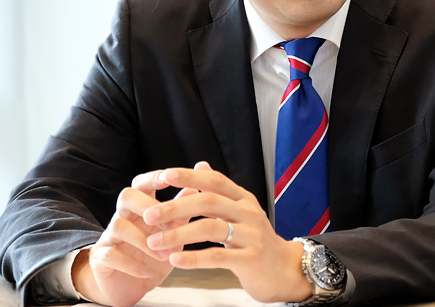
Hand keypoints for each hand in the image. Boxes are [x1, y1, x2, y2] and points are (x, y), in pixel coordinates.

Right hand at [72, 169, 197, 306]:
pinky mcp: (101, 258)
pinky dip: (130, 263)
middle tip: (168, 225)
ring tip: (163, 255)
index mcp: (141, 206)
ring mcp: (110, 236)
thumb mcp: (172, 232)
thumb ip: (181, 209)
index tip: (170, 177)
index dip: (154, 177)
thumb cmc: (154, 252)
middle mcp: (123, 216)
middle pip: (126, 196)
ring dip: (144, 240)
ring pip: (119, 225)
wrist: (130, 286)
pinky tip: (146, 271)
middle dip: (147, 206)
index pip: (143, 183)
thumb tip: (195, 184)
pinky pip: (110, 254)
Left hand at [143, 162, 310, 303]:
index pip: (214, 180)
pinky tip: (175, 260)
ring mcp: (251, 235)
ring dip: (178, 235)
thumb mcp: (240, 211)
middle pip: (208, 201)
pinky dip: (193, 258)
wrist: (284, 270)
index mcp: (243, 198)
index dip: (189, 176)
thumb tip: (199, 164)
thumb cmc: (256, 241)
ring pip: (210, 228)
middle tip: (149, 215)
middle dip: (175, 207)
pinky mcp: (250, 259)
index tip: (164, 175)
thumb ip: (219, 190)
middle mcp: (248, 212)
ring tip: (154, 242)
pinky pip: (217, 256)